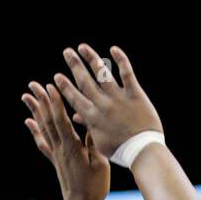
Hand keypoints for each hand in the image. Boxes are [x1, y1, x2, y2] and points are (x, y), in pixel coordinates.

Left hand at [22, 81, 110, 199]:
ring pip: (43, 128)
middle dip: (41, 101)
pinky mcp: (55, 160)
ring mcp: (56, 154)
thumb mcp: (100, 164)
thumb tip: (89, 123)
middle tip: (33, 84)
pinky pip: (42, 142)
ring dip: (35, 111)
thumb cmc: (95, 187)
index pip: (61, 120)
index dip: (55, 103)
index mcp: (72, 148)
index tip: (50, 86)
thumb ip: (93, 143)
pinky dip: (34, 130)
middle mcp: (60, 148)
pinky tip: (28, 121)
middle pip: (48, 120)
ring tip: (27, 96)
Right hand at [53, 44, 162, 160]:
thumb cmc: (122, 151)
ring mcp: (119, 99)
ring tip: (83, 47)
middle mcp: (103, 105)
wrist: (143, 152)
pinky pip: (127, 74)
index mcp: (93, 118)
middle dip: (74, 65)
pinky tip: (113, 49)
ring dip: (91, 58)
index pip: (74, 98)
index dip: (64, 86)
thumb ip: (89, 126)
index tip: (57, 76)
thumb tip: (77, 116)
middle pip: (84, 81)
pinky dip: (120, 60)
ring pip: (102, 74)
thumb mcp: (101, 142)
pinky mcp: (135, 95)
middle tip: (67, 52)